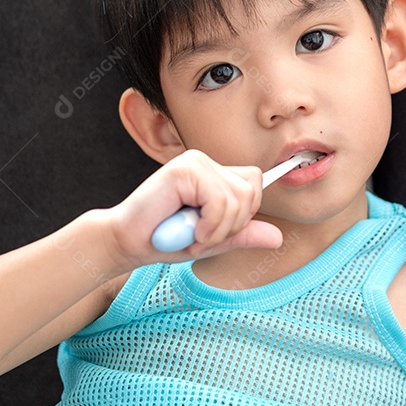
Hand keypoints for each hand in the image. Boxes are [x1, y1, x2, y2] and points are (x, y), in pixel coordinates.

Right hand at [103, 150, 283, 269]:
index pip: (254, 183)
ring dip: (217, 230)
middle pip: (251, 191)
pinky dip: (208, 226)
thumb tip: (278, 237)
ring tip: (190, 234)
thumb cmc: (166, 240)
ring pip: (237, 199)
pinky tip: (186, 230)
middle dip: (232, 225)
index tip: (217, 230)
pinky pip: (220, 201)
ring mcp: (194, 162)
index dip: (244, 213)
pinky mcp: (184, 169)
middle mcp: (206, 162)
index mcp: (215, 173)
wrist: (127, 244)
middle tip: (201, 235)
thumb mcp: (214, 242)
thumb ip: (243, 235)